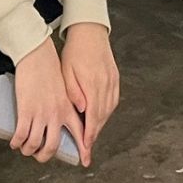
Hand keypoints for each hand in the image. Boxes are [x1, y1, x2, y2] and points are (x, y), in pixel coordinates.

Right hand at [12, 37, 82, 164]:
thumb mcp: (66, 87)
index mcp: (69, 108)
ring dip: (28, 150)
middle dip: (45, 156)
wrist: (37, 55)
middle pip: (53, 145)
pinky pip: (21, 134)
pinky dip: (17, 142)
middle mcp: (57, 114)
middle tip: (40, 156)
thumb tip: (65, 115)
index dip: (84, 149)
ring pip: (35, 143)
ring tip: (24, 148)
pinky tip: (14, 143)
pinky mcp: (26, 110)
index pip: (80, 133)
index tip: (85, 161)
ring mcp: (41, 113)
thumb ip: (69, 101)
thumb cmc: (49, 68)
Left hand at [59, 23, 116, 165]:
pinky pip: (112, 102)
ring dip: (99, 125)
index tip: (85, 150)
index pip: (92, 118)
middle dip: (93, 136)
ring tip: (90, 136)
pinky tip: (99, 117)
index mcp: (93, 86)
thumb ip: (74, 93)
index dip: (88, 137)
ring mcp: (113, 83)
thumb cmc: (75, 50)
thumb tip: (82, 111)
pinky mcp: (115, 79)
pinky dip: (105, 113)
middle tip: (86, 150)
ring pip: (108, 111)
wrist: (90, 31)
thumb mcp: (67, 71)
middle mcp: (106, 86)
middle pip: (102, 118)